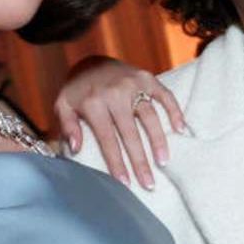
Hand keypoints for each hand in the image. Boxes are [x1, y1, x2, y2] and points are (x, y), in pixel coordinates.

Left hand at [55, 55, 186, 189]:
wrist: (91, 60)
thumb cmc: (77, 90)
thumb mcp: (63, 105)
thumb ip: (67, 126)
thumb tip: (76, 148)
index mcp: (93, 102)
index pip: (108, 139)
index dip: (117, 162)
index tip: (125, 183)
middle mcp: (115, 93)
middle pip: (131, 133)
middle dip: (140, 160)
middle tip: (148, 183)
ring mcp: (133, 84)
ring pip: (150, 116)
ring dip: (158, 140)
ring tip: (163, 162)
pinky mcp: (147, 78)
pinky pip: (165, 95)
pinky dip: (174, 111)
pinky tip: (181, 129)